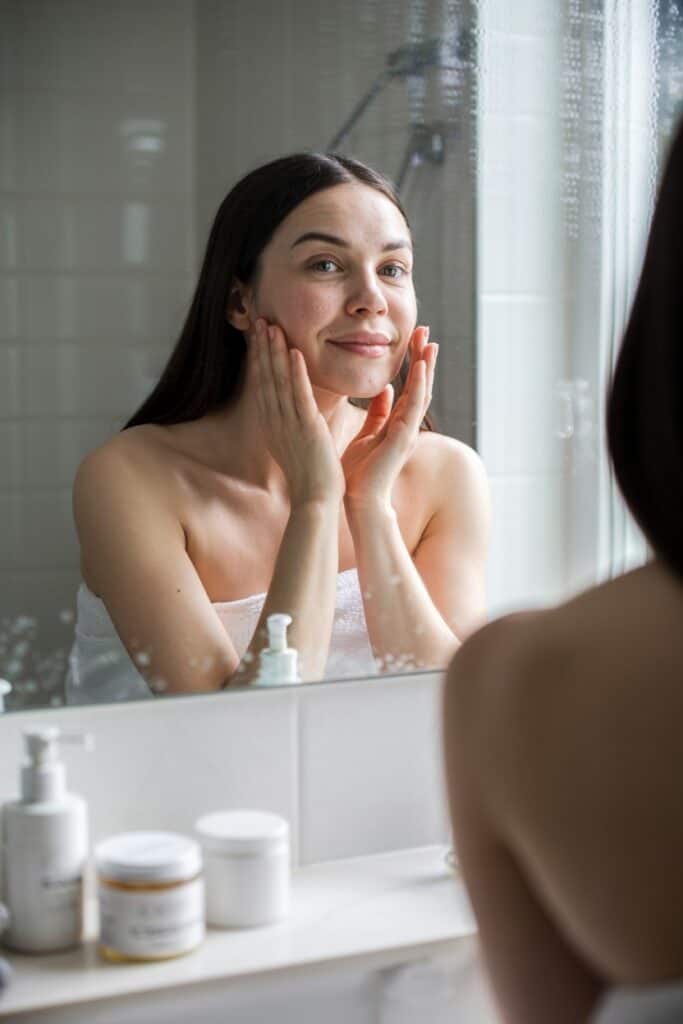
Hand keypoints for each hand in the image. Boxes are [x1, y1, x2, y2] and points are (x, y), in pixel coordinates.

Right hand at [250, 318, 344, 506]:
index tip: (258, 336)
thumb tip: (295, 414)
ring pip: (279, 382)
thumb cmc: (311, 477)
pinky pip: (299, 396)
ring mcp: (289, 424)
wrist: (315, 501)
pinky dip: (296, 373)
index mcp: (273, 425)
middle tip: (259, 320)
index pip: (263, 385)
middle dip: (262, 348)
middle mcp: (275, 422)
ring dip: (275, 353)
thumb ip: (293, 425)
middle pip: (265, 378)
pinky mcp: (306, 429)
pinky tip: (294, 352)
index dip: (259, 359)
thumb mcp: (295, 446)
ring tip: (272, 327)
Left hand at [341, 325, 437, 511]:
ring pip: (421, 392)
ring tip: (429, 341)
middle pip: (419, 384)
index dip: (412, 361)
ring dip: (425, 366)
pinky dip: (418, 385)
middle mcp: (406, 424)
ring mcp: (408, 431)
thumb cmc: (359, 472)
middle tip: (424, 329)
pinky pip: (414, 407)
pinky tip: (420, 366)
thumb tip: (385, 389)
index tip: (412, 337)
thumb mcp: (367, 434)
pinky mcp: (403, 438)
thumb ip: (378, 413)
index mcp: (396, 422)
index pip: (408, 385)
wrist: (357, 499)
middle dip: (422, 357)